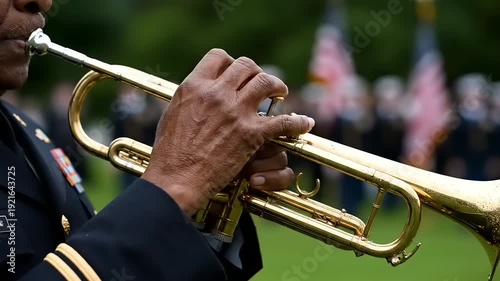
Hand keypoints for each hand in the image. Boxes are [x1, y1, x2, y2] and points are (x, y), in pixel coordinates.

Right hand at [141, 49, 313, 215]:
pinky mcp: (251, 134)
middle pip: (246, 66)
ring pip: (266, 82)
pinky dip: (297, 122)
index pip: (219, 57)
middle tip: (260, 81)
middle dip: (256, 71)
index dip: (230, 62)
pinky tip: (304, 123)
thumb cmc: (170, 152)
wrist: (177, 178)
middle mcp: (217, 94)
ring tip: (280, 92)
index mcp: (195, 86)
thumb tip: (199, 91)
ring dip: (277, 85)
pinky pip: (283, 122)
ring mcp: (236, 112)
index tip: (235, 73)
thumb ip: (190, 97)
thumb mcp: (173, 114)